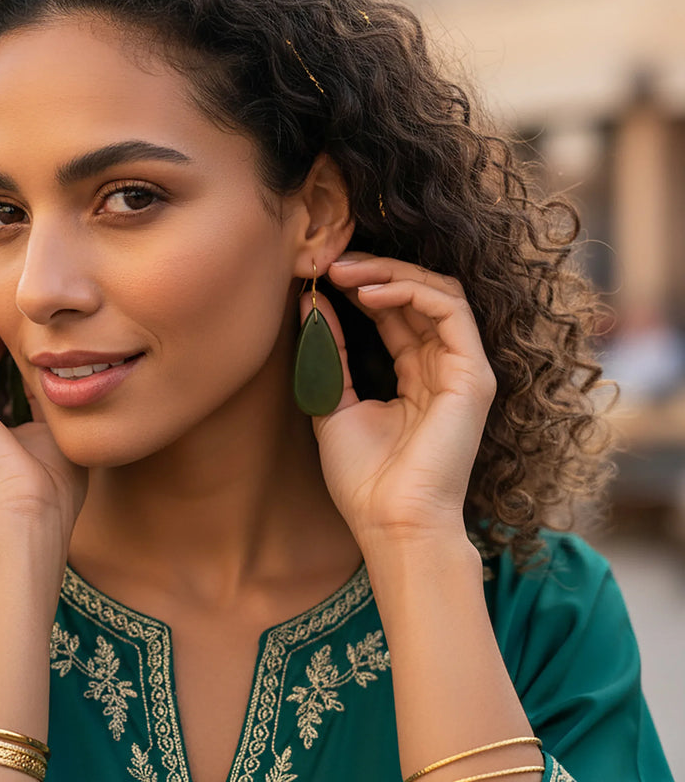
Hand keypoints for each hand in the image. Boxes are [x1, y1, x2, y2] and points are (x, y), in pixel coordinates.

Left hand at [304, 252, 496, 545]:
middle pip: (418, 295)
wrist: (390, 522)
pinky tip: (370, 294)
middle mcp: (444, 368)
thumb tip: (311, 301)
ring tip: (345, 271)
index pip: (395, 313)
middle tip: (331, 261)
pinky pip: (451, 312)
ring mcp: (463, 370)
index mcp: (416, 376)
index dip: (361, 287)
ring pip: (438, 293)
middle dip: (373, 271)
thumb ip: (329, 353)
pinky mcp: (474, 376)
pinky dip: (411, 292)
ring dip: (389, 274)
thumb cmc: (364, 478)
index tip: (322, 273)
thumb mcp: (333, 402)